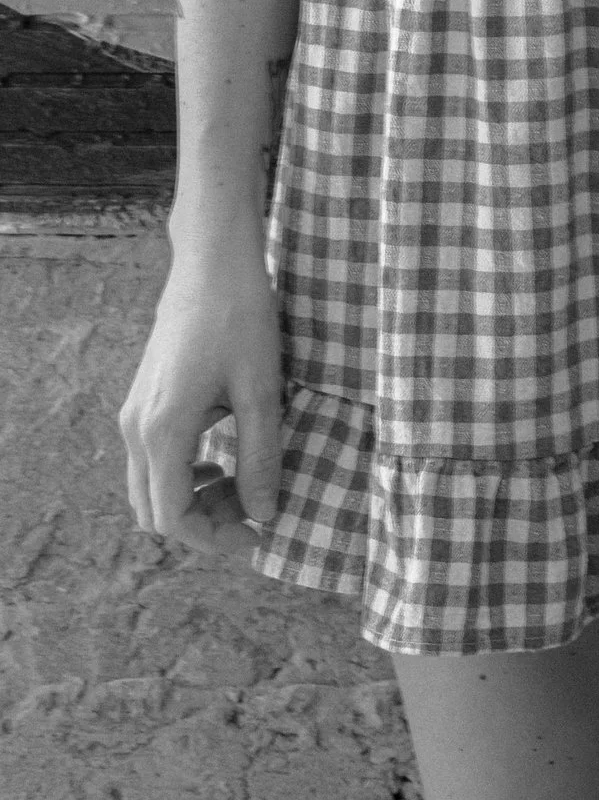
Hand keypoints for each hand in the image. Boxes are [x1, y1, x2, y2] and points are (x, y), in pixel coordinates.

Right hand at [119, 242, 282, 550]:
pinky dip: (183, 472)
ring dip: (192, 497)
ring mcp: (134, 413)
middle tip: (253, 509)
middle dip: (204, 522)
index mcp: (163, 431)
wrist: (212, 260)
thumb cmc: (241, 317)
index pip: (172, 519)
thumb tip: (263, 514)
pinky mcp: (142, 400)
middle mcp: (137, 428)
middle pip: (155, 510)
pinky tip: (223, 452)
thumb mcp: (261, 389)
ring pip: (150, 487)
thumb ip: (260, 457)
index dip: (214, 539)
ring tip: (242, 481)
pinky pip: (153, 459)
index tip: (257, 535)